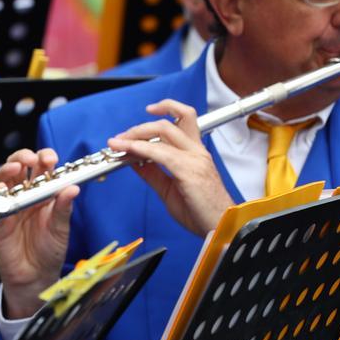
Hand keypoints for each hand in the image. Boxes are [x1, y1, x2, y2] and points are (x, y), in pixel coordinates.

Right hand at [0, 148, 77, 319]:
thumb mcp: (61, 228)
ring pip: (4, 179)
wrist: (36, 277)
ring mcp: (10, 206)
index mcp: (43, 194)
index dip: (44, 159)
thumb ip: (64, 208)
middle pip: (20, 167)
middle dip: (24, 157)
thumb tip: (73, 187)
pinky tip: (2, 189)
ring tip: (17, 166)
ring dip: (8, 169)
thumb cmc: (49, 251)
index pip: (42, 169)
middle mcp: (25, 196)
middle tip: (33, 159)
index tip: (51, 158)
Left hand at [106, 99, 232, 237]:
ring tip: (118, 142)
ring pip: (163, 131)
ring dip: (136, 135)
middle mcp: (197, 152)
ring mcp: (194, 159)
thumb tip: (133, 160)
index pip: (181, 120)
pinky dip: (140, 149)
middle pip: (169, 122)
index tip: (141, 119)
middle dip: (140, 127)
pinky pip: (160, 153)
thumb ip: (153, 173)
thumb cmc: (200, 212)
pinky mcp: (189, 171)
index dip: (162, 112)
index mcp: (195, 154)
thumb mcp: (169, 190)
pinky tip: (127, 152)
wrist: (220, 228)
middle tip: (121, 137)